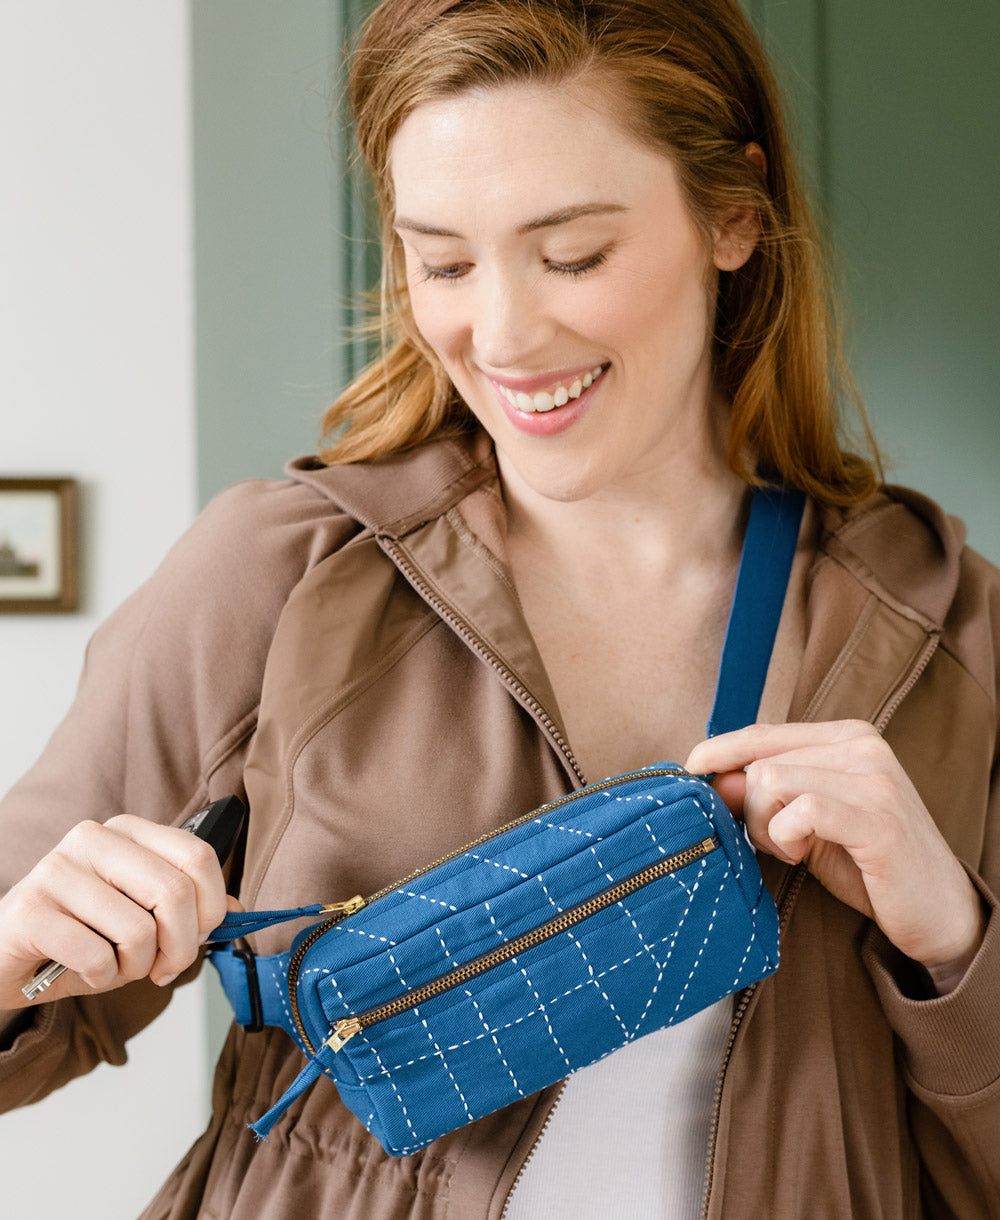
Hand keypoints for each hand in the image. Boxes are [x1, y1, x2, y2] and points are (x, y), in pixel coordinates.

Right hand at [0, 815, 234, 1009]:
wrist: (7, 957)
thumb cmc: (80, 936)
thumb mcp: (141, 917)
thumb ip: (189, 907)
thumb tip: (237, 909)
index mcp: (128, 831)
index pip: (198, 856)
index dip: (210, 908)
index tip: (196, 938)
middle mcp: (93, 839)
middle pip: (174, 893)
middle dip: (180, 947)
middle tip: (163, 968)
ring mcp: (57, 870)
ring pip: (137, 930)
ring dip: (135, 967)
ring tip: (114, 966)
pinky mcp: (29, 910)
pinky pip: (95, 955)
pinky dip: (101, 978)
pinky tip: (85, 971)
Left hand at [685, 721, 986, 992]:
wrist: (938, 912)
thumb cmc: (866, 863)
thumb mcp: (806, 820)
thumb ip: (765, 793)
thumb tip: (711, 777)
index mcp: (847, 736)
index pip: (764, 733)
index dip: (721, 751)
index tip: (692, 769)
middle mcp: (863, 746)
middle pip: (761, 765)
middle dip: (752, 812)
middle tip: (781, 844)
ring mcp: (874, 779)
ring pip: (772, 784)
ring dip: (767, 828)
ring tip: (796, 850)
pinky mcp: (878, 819)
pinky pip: (801, 811)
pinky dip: (787, 836)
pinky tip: (804, 854)